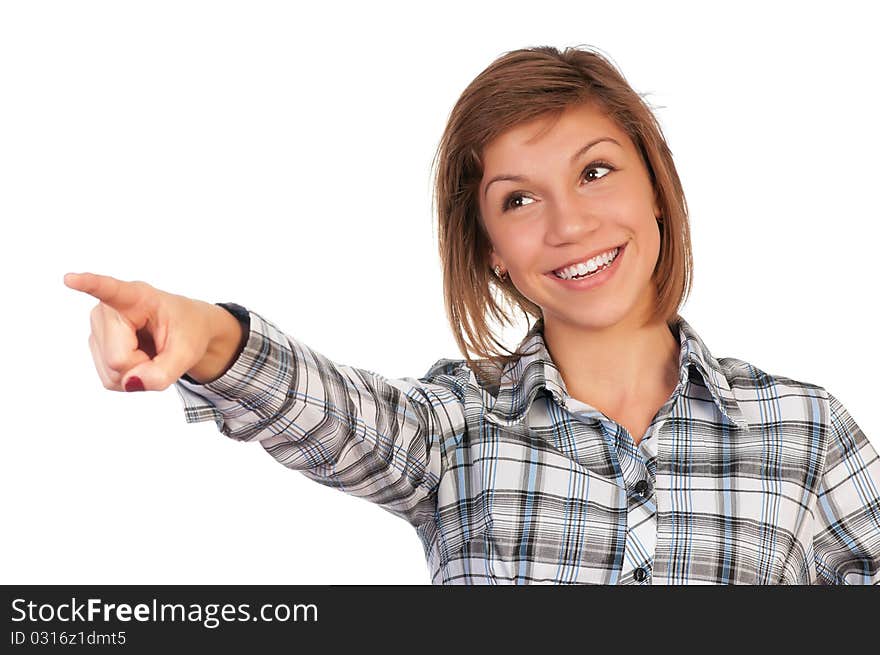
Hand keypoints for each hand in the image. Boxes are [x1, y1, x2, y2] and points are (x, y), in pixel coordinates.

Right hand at [63, 272, 217, 391]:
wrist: (185, 332)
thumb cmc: (187, 331)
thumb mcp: (188, 352)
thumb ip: (165, 372)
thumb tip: (130, 383)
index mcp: (136, 296)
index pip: (109, 290)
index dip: (89, 285)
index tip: (70, 279)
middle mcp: (108, 310)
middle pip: (118, 359)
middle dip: (143, 366)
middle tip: (160, 351)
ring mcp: (97, 329)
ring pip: (112, 373)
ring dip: (137, 373)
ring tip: (150, 352)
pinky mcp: (95, 347)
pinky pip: (110, 379)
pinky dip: (130, 378)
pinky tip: (140, 359)